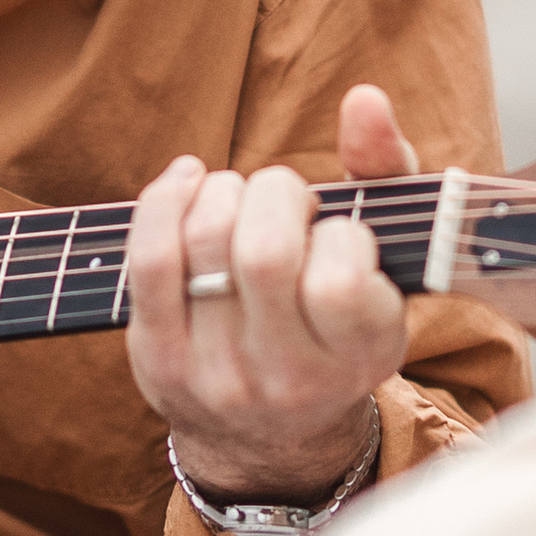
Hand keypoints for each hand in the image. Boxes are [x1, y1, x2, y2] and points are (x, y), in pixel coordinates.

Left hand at [125, 84, 415, 500]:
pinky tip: (188, 181)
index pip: (341, 277)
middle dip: (274, 193)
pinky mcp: (159, 360)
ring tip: (240, 199)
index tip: (334, 231)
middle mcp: (290, 378)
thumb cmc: (335, 315)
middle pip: (264, 252)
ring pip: (206, 246)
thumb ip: (385, 170)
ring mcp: (219, 374)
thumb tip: (364, 99)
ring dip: (224, 192)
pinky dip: (166, 199)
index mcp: (362, 355)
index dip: (336, 230)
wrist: (269, 436)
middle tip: (284, 199)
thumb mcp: (383, 257)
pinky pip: (150, 260)